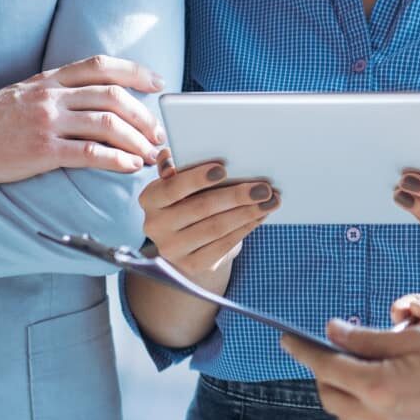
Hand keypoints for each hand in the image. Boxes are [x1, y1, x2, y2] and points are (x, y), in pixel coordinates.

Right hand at [0, 55, 163, 182]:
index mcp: (50, 79)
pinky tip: (129, 167)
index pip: (102, 65)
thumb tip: (94, 100)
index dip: (135, 71)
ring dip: (136, 139)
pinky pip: (88, 152)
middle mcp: (52, 96)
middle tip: (159, 133)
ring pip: (106, 123)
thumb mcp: (25, 92)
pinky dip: (115, 159)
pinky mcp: (40, 150)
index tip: (158, 83)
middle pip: (113, 96)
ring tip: (151, 154)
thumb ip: (58, 92)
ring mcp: (46, 122)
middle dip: (144, 115)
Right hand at [139, 153, 278, 288]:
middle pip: (201, 208)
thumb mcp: (180, 184)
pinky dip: (245, 228)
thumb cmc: (188, 200)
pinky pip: (224, 244)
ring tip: (270, 200)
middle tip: (263, 187)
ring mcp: (172, 249)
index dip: (197, 178)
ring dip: (248, 212)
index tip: (223, 168)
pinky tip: (261, 216)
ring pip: (216, 227)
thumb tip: (167, 155)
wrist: (188, 243)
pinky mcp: (192, 265)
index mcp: (149, 199)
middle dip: (236, 196)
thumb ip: (178, 170)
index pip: (172, 187)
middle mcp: (154, 225)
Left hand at [282, 320, 419, 419]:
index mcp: (378, 387)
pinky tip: (384, 396)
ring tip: (359, 371)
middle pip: (332, 397)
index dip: (304, 351)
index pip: (326, 367)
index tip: (288, 339)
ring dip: (345, 395)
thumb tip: (333, 332)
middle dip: (324, 373)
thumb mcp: (415, 339)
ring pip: (350, 419)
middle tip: (330, 352)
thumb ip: (367, 338)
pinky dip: (367, 414)